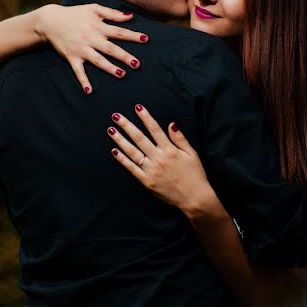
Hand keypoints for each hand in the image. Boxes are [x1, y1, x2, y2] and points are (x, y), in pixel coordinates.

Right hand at [35, 4, 148, 93]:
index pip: (119, 32)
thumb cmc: (75, 14)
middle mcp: (91, 39)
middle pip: (111, 49)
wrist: (51, 21)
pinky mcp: (72, 57)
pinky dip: (83, 81)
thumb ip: (112, 13)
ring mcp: (82, 49)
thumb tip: (130, 16)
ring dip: (109, 68)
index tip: (145, 39)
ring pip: (98, 60)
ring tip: (122, 75)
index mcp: (98, 27)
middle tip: (137, 64)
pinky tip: (89, 91)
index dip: (132, 36)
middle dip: (124, 56)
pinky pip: (78, 71)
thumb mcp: (93, 9)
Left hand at [107, 104, 218, 219]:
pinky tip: (115, 151)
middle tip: (116, 116)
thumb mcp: (192, 154)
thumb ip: (180, 139)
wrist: (194, 199)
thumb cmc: (195, 175)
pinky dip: (123, 160)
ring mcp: (151, 170)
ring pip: (132, 152)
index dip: (145, 117)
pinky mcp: (147, 182)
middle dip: (127, 126)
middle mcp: (158, 158)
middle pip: (139, 138)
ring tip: (111, 131)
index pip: (155, 129)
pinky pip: (132, 168)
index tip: (137, 107)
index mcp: (170, 150)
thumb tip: (171, 124)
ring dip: (121, 140)